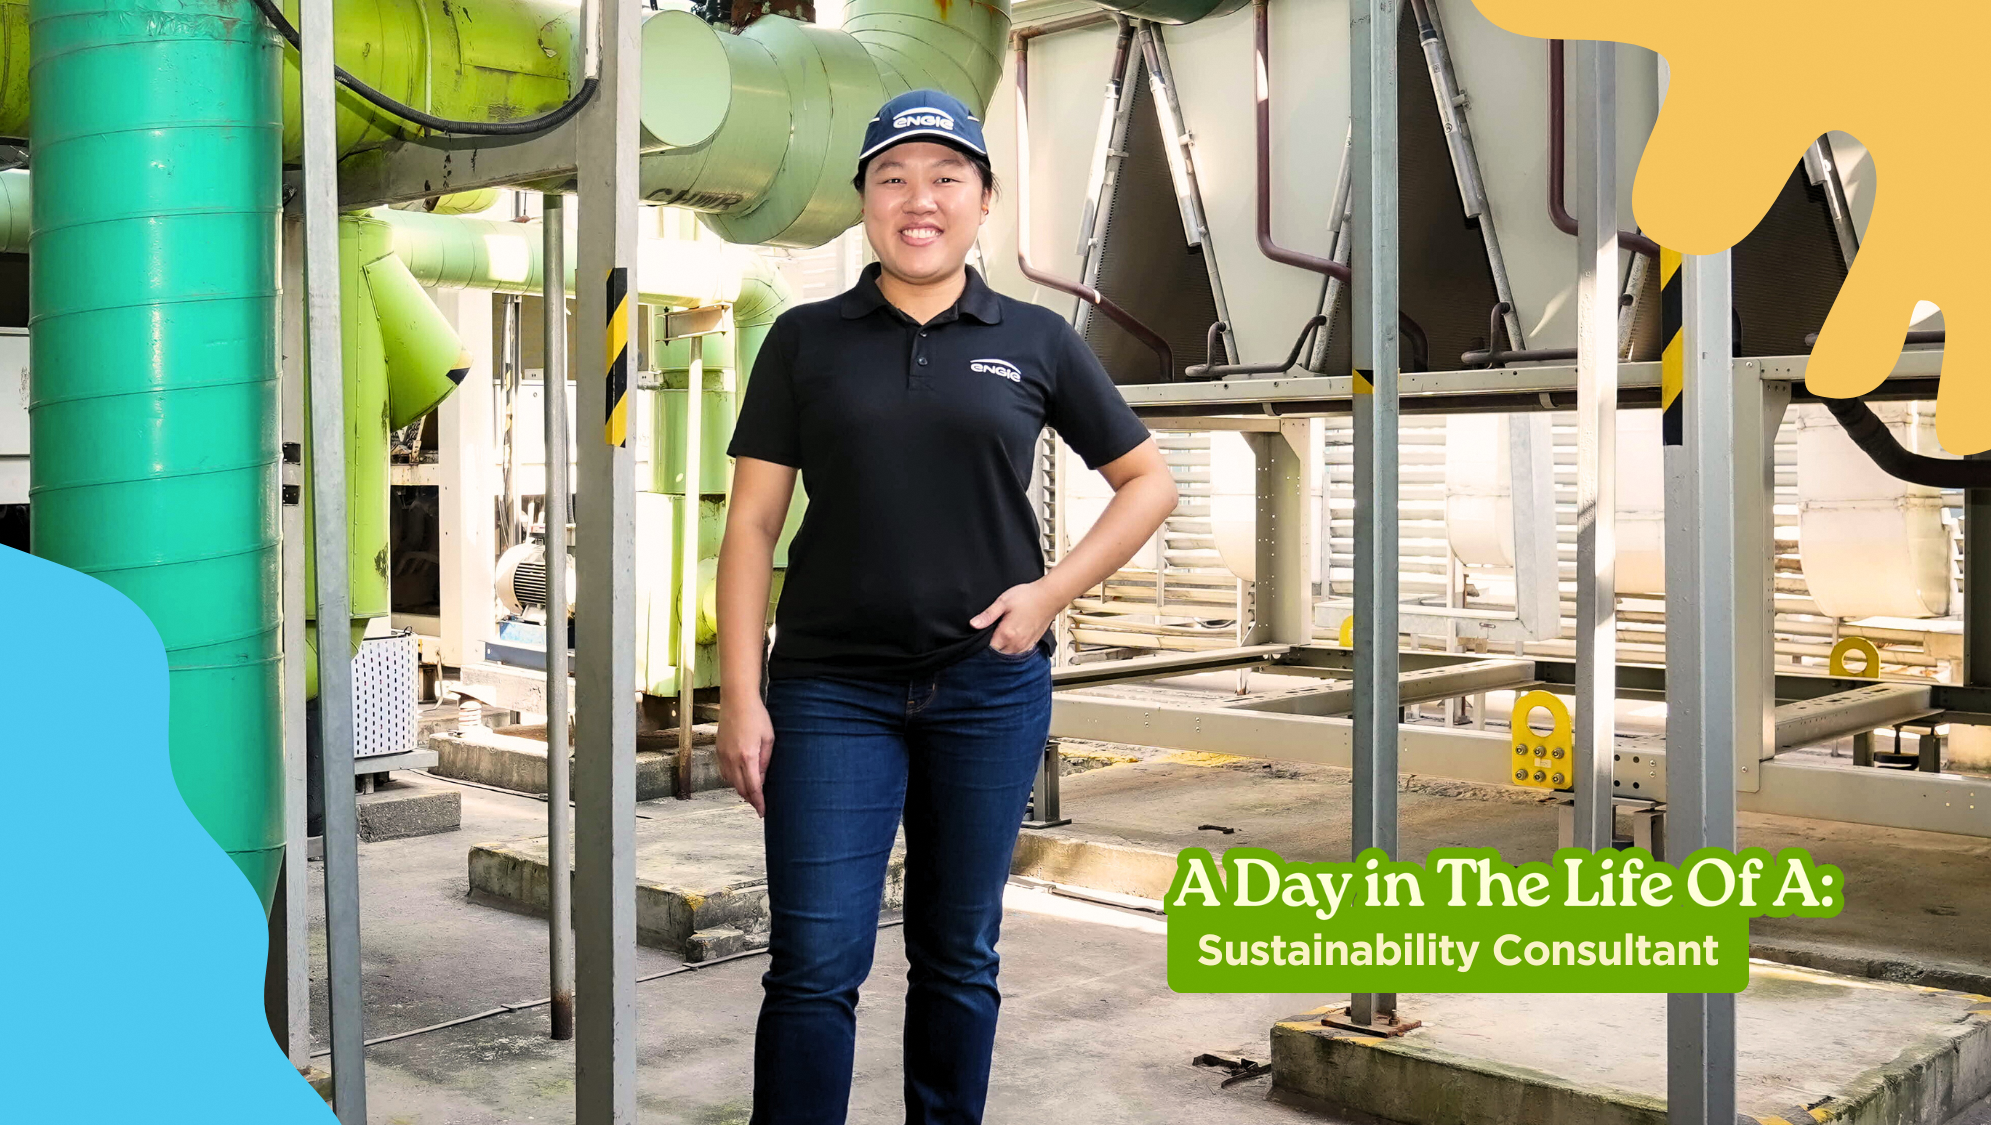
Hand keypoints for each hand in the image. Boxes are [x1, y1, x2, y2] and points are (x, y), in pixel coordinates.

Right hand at [716, 695, 774, 817]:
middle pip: (740, 789)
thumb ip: (765, 761)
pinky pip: (724, 772)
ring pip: (731, 782)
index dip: (758, 802)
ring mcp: (723, 755)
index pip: (753, 788)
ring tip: (752, 793)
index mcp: (748, 757)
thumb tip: (762, 779)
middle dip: (750, 799)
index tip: (762, 812)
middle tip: (759, 806)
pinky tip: (740, 778)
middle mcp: (732, 759)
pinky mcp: (718, 750)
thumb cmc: (756, 716)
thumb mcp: (769, 739)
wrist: (736, 700)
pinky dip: (732, 780)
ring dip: (741, 790)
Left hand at [970, 580, 1062, 653]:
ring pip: (1008, 654)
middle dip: (992, 647)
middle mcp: (1016, 644)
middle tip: (991, 633)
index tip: (981, 636)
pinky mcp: (1032, 643)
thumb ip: (988, 615)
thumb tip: (973, 624)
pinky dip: (1012, 648)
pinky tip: (1012, 637)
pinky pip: (1018, 652)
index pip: (988, 649)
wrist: (1050, 596)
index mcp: (1007, 634)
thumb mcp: (1003, 602)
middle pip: (998, 654)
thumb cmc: (1028, 597)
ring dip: (1003, 648)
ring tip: (1002, 634)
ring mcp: (1025, 645)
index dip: (982, 643)